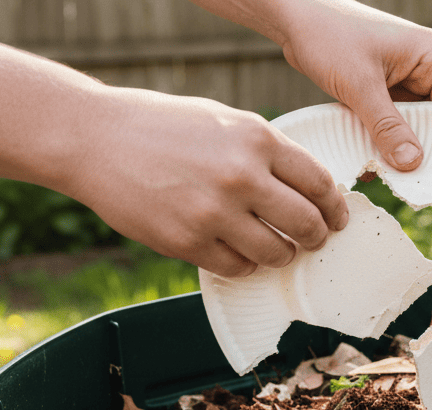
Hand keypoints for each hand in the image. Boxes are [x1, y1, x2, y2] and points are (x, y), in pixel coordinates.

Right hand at [63, 86, 348, 277]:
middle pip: (307, 224)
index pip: (320, 183)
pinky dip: (244, 264)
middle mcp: (242, 176)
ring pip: (276, 253)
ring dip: (282, 254)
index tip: (336, 218)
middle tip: (313, 240)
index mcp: (257, 138)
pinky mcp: (187, 242)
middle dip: (317, 237)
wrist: (95, 138)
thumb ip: (267, 152)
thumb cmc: (163, 127)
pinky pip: (238, 267)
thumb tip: (309, 189)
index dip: (335, 207)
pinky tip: (238, 252)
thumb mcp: (226, 121)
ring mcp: (214, 212)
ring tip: (275, 247)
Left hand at [273, 0, 431, 170]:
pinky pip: (390, 121)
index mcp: (430, 56)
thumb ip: (387, 126)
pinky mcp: (381, 88)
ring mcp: (402, 78)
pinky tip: (372, 160)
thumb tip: (412, 163)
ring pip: (411, 124)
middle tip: (414, 182)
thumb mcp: (360, 85)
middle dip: (422, 148)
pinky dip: (382, 139)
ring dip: (399, 146)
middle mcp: (422, 67)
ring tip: (390, 174)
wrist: (293, 19)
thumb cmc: (328, 36)